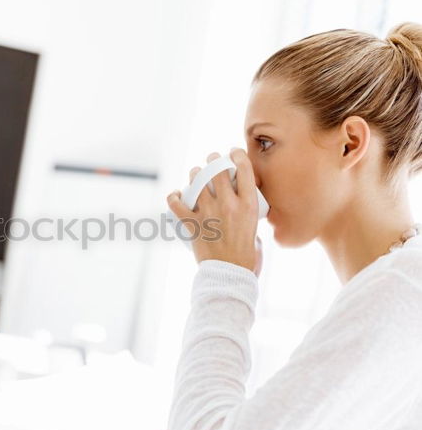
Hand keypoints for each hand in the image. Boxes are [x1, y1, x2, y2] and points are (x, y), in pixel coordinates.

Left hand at [167, 148, 261, 274]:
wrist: (230, 276)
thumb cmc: (246, 257)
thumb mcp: (256, 230)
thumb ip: (248, 217)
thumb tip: (240, 208)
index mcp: (249, 205)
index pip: (244, 169)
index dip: (237, 155)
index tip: (233, 153)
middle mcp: (229, 205)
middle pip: (217, 169)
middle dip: (212, 159)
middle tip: (211, 160)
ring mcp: (209, 214)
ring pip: (196, 180)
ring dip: (194, 174)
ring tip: (195, 175)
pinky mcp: (192, 225)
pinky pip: (176, 204)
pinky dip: (173, 197)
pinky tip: (175, 195)